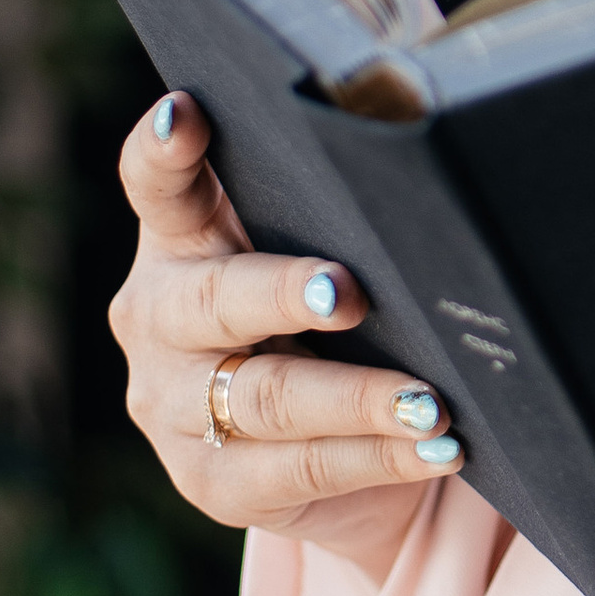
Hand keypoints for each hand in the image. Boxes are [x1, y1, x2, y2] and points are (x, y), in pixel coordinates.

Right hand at [108, 92, 458, 542]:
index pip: (158, 188)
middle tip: (348, 291)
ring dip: (358, 397)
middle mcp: (160, 318)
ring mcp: (174, 406)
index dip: (165, 152)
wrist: (339, 452)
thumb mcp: (328, 256)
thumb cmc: (340, 318)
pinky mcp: (213, 482)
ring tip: (429, 399)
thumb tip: (424, 162)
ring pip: (269, 397)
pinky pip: (302, 470)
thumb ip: (340, 214)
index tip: (188, 113)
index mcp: (183, 242)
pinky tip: (436, 446)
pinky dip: (379, 457)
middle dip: (283, 292)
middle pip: (216, 299)